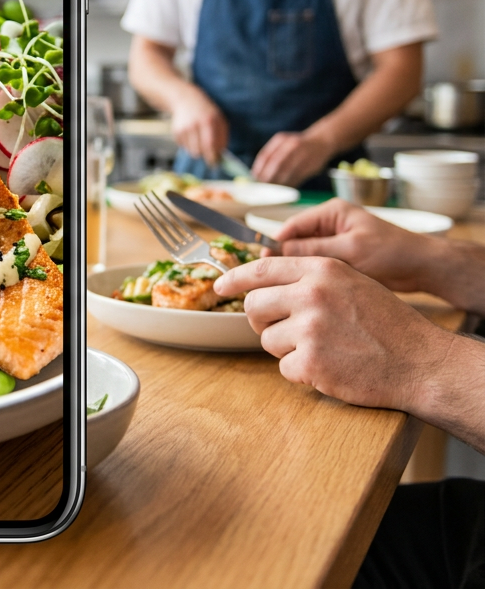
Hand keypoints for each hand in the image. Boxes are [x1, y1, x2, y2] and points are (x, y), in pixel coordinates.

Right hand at [170, 88, 227, 165]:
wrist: (186, 100)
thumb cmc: (206, 112)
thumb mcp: (220, 119)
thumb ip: (223, 137)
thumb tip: (221, 154)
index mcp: (208, 121)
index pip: (209, 144)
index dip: (212, 156)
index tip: (215, 163)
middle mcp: (194, 125)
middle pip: (198, 151)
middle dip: (204, 156)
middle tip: (208, 155)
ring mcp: (183, 128)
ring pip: (191, 151)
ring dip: (197, 150)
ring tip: (199, 140)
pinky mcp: (175, 132)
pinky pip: (184, 147)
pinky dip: (189, 144)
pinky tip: (191, 134)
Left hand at [214, 256, 454, 411]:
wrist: (420, 361)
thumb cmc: (387, 323)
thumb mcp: (351, 282)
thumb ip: (309, 278)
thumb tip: (262, 282)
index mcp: (321, 269)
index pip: (261, 268)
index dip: (235, 278)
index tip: (220, 286)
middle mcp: (311, 294)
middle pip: (254, 305)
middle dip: (261, 321)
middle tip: (283, 329)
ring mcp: (309, 328)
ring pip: (266, 339)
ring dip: (287, 348)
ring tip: (322, 347)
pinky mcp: (310, 361)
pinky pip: (284, 368)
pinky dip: (302, 372)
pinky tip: (330, 366)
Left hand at [251, 131, 332, 186]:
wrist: (321, 141)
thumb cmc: (296, 146)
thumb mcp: (282, 144)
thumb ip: (270, 156)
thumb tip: (256, 175)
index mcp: (281, 140)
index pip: (265, 156)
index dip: (259, 169)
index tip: (254, 179)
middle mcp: (291, 145)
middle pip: (276, 164)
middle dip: (268, 177)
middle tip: (262, 187)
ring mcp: (303, 154)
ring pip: (287, 172)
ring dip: (279, 183)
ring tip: (272, 191)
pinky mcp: (311, 165)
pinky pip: (298, 177)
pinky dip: (290, 185)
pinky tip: (285, 189)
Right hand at [273, 198, 432, 293]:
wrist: (424, 268)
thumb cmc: (392, 253)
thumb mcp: (350, 250)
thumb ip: (313, 249)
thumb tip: (276, 252)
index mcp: (331, 213)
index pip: (291, 226)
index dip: (274, 243)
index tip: (260, 262)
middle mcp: (329, 225)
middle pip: (294, 241)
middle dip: (282, 259)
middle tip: (269, 279)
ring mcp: (334, 243)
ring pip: (303, 257)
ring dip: (296, 271)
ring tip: (284, 287)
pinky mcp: (341, 260)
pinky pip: (316, 267)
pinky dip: (309, 278)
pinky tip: (302, 291)